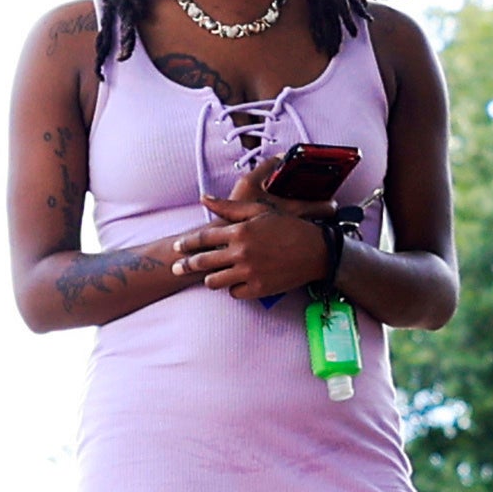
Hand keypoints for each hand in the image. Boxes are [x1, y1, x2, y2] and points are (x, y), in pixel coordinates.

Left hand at [170, 203, 342, 299]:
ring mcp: (249, 272)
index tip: (176, 247)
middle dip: (185, 265)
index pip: (203, 238)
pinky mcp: (258, 289)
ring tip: (209, 277)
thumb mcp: (260, 211)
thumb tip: (204, 199)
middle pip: (203, 262)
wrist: (316, 252)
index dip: (186, 243)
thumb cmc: (288, 228)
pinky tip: (236, 282)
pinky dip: (233, 288)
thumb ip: (229, 207)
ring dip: (210, 278)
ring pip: (214, 281)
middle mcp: (242, 252)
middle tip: (176, 269)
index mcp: (240, 231)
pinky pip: (234, 292)